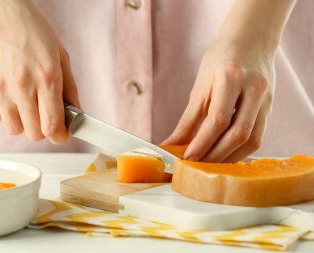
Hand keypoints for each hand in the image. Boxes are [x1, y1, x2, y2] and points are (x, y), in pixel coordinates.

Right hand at [0, 0, 79, 143]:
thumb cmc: (33, 31)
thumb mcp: (61, 57)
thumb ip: (70, 89)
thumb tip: (76, 114)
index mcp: (46, 77)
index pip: (53, 126)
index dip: (60, 136)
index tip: (62, 134)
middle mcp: (21, 85)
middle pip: (34, 133)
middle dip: (43, 129)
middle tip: (45, 115)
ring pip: (13, 128)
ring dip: (24, 122)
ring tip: (26, 103)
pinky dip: (6, 111)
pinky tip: (11, 94)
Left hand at [162, 38, 273, 161]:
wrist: (250, 41)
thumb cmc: (220, 60)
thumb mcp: (200, 86)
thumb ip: (188, 119)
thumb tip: (171, 144)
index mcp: (231, 77)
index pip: (218, 119)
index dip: (201, 143)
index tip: (186, 158)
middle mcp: (253, 88)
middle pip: (238, 134)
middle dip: (214, 156)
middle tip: (195, 167)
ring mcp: (266, 99)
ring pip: (252, 140)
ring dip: (228, 158)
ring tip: (208, 166)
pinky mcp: (270, 108)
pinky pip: (258, 137)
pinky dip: (239, 151)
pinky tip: (224, 157)